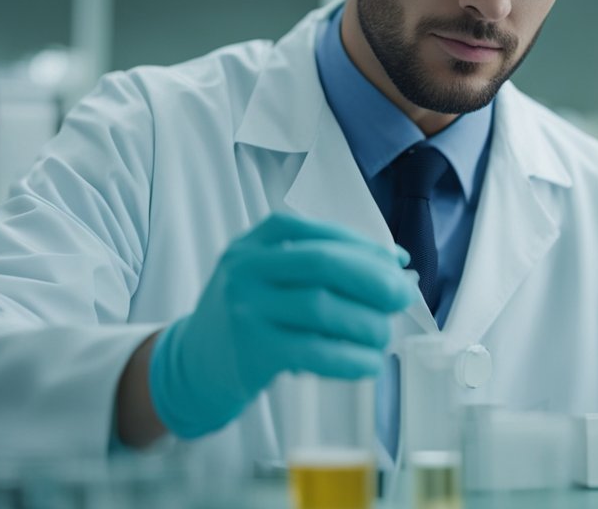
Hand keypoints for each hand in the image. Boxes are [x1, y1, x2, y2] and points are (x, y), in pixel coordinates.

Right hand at [147, 213, 413, 438]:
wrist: (194, 364)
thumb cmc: (252, 316)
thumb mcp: (272, 277)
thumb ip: (323, 268)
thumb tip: (398, 270)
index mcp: (256, 242)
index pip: (319, 233)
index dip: (365, 246)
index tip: (398, 262)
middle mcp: (246, 269)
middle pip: (323, 264)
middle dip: (373, 279)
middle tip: (403, 298)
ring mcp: (246, 310)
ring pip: (322, 308)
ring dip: (366, 322)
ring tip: (384, 336)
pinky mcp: (252, 352)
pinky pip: (314, 352)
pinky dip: (349, 358)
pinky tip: (367, 364)